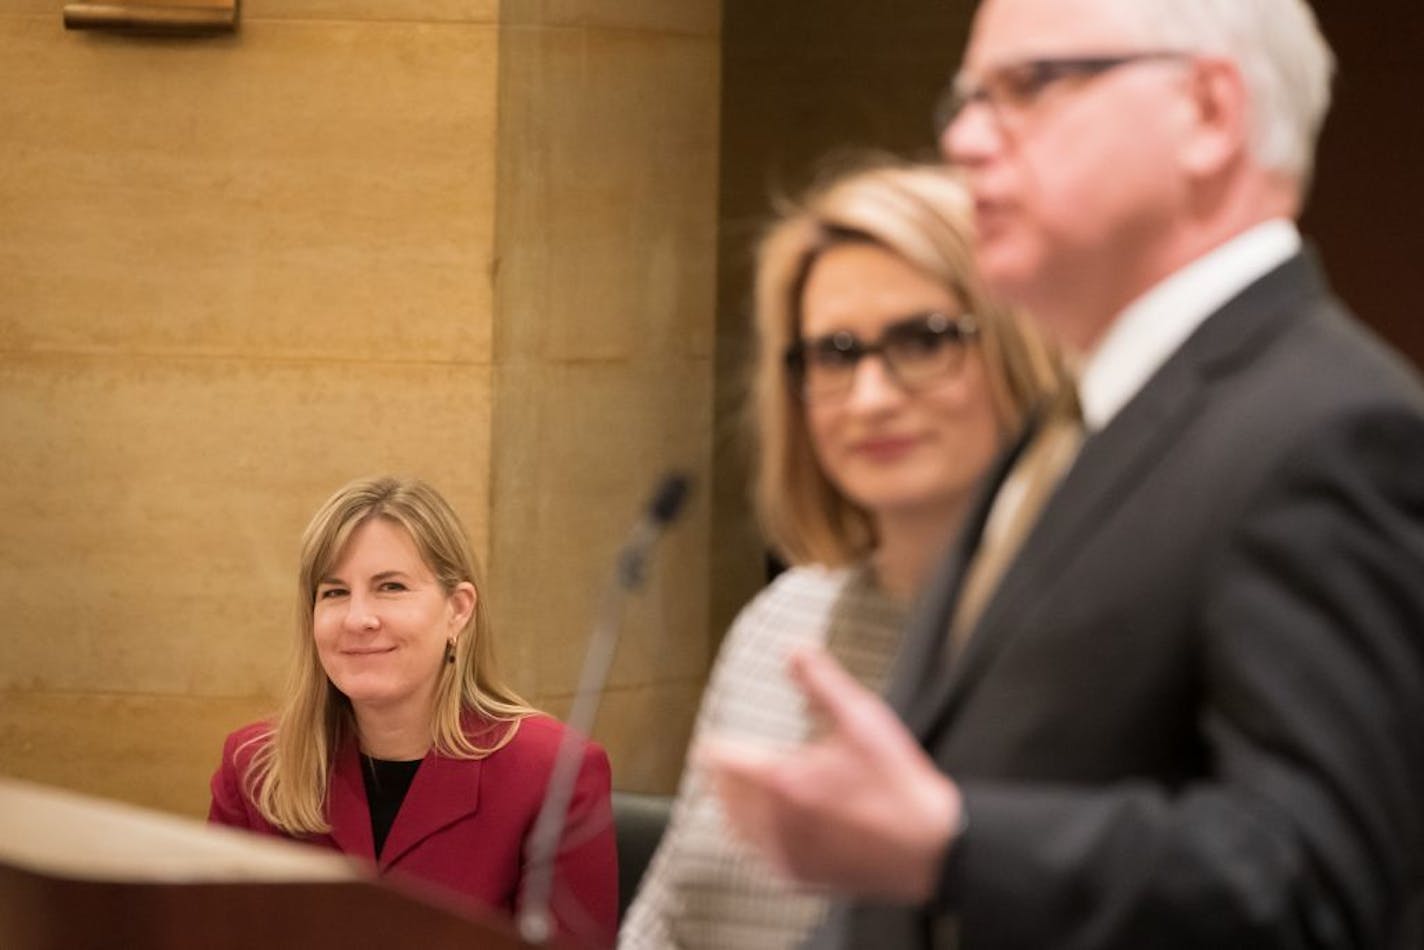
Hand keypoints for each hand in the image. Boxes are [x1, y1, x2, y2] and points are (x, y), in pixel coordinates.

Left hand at [697, 646, 961, 900]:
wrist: (929, 846)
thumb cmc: (899, 785)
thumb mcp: (862, 718)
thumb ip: (821, 681)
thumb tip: (794, 650)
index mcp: (783, 780)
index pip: (721, 761)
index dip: (716, 746)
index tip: (714, 740)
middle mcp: (775, 821)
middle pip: (722, 794)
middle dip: (722, 774)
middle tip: (723, 761)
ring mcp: (784, 854)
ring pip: (734, 826)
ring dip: (733, 804)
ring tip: (739, 789)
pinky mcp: (796, 878)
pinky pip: (756, 853)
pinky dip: (753, 835)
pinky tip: (767, 822)